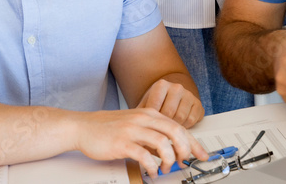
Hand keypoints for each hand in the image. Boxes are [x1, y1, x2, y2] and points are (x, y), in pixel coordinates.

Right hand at [71, 108, 209, 177]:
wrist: (83, 127)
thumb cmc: (108, 127)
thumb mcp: (135, 125)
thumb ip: (152, 133)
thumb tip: (171, 149)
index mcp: (149, 113)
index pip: (178, 126)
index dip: (193, 142)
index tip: (202, 153)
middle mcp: (143, 119)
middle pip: (175, 132)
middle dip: (185, 150)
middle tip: (185, 162)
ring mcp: (133, 130)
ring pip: (163, 143)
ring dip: (169, 159)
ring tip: (166, 168)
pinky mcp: (122, 143)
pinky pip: (144, 155)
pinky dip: (152, 166)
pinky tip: (151, 172)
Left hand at [136, 78, 203, 127]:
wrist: (172, 96)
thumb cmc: (156, 104)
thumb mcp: (145, 106)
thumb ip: (139, 116)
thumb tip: (134, 131)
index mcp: (161, 85)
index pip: (155, 107)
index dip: (151, 122)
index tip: (148, 130)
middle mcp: (176, 87)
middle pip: (169, 114)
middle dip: (163, 127)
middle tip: (158, 135)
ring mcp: (189, 95)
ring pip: (181, 118)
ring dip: (174, 128)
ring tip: (168, 131)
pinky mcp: (198, 104)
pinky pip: (191, 120)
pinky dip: (184, 127)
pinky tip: (178, 127)